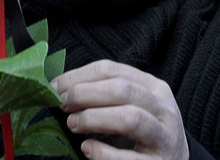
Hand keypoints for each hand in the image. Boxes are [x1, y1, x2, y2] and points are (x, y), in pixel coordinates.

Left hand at [52, 60, 189, 159]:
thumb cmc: (145, 135)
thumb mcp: (134, 107)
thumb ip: (108, 96)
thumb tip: (63, 90)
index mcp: (154, 87)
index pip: (113, 70)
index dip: (79, 76)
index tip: (55, 87)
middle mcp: (163, 108)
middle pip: (121, 89)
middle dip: (85, 93)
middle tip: (62, 105)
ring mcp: (164, 137)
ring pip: (129, 118)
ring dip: (94, 118)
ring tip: (72, 124)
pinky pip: (129, 158)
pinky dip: (103, 152)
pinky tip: (87, 149)